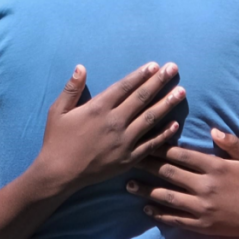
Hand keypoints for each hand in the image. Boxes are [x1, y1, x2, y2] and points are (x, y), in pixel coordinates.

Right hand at [33, 63, 184, 192]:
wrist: (59, 173)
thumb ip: (71, 88)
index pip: (125, 87)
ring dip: (167, 104)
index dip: (141, 75)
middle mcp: (114, 122)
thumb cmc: (57, 140)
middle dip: (159, 82)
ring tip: (181, 91)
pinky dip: (164, 134)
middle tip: (174, 69)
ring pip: (150, 118)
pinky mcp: (128, 158)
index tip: (155, 65)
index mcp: (98, 108)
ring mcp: (123, 141)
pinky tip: (175, 124)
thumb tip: (81, 67)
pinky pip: (150, 144)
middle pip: (142, 98)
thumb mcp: (58, 111)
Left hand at [126, 128, 238, 238]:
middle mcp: (204, 186)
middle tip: (129, 158)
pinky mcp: (201, 225)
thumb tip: (211, 130)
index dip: (161, 147)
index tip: (145, 141)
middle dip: (147, 165)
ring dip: (146, 190)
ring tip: (128, 184)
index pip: (181, 155)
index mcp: (214, 167)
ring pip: (167, 197)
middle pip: (169, 173)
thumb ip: (230, 142)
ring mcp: (201, 207)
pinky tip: (146, 208)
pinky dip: (159, 214)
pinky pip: (175, 219)